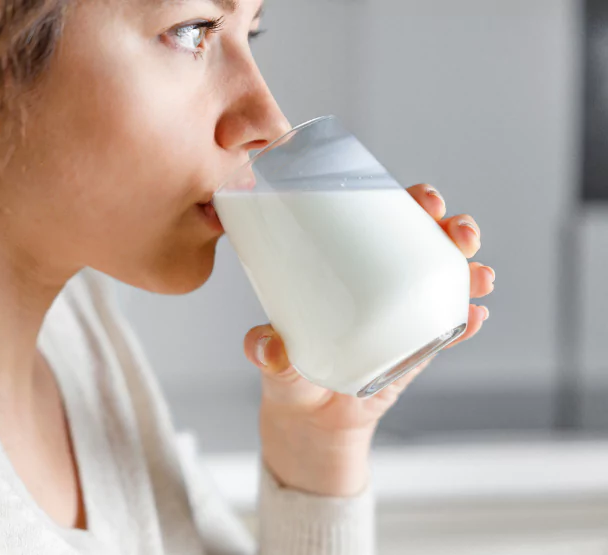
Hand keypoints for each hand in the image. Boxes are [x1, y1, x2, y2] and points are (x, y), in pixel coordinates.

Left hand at [244, 184, 494, 496]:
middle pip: (427, 242)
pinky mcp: (419, 348)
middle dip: (452, 229)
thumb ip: (266, 352)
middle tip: (456, 233)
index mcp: (348, 266)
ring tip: (479, 276)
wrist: (311, 420)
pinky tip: (477, 316)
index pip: (383, 220)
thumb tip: (267, 347)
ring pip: (446, 281)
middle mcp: (382, 283)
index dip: (410, 202)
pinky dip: (465, 322)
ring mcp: (406, 314)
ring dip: (469, 272)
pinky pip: (448, 329)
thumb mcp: (272, 357)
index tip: (425, 200)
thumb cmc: (288, 372)